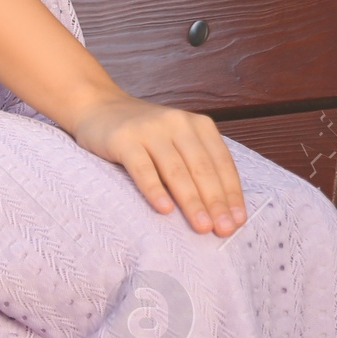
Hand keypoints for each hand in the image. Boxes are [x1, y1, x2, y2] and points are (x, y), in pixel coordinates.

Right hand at [72, 91, 246, 234]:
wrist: (98, 107)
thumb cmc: (145, 134)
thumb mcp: (178, 140)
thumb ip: (198, 163)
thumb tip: (222, 209)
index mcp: (198, 125)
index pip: (221, 163)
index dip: (231, 193)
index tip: (238, 221)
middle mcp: (178, 123)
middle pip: (202, 168)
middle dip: (215, 202)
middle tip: (224, 230)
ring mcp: (150, 130)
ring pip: (176, 171)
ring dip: (191, 201)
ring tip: (202, 227)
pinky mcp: (124, 139)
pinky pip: (142, 168)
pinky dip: (155, 190)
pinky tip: (165, 210)